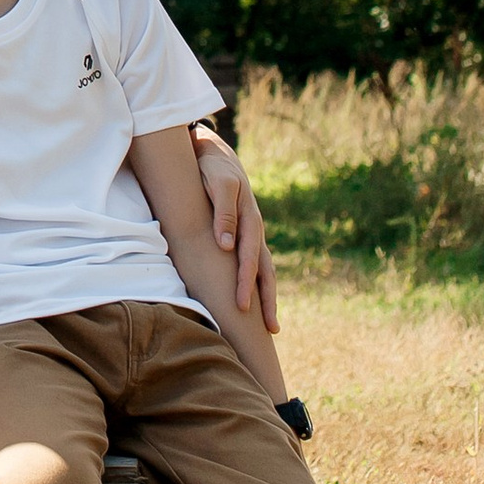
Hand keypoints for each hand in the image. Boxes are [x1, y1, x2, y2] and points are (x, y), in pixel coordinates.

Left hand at [193, 126, 276, 333]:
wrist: (214, 154)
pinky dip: (259, 285)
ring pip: (265, 271)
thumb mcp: (217, 184)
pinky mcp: (245, 236)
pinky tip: (257, 303)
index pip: (249, 259)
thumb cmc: (212, 170)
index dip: (245, 283)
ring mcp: (253, 235)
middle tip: (269, 329)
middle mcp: (255, 231)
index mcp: (250, 221)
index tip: (242, 307)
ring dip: (268, 298)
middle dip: (267, 300)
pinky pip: (256, 264)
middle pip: (265, 271)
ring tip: (271, 326)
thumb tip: (226, 246)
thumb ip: (223, 213)